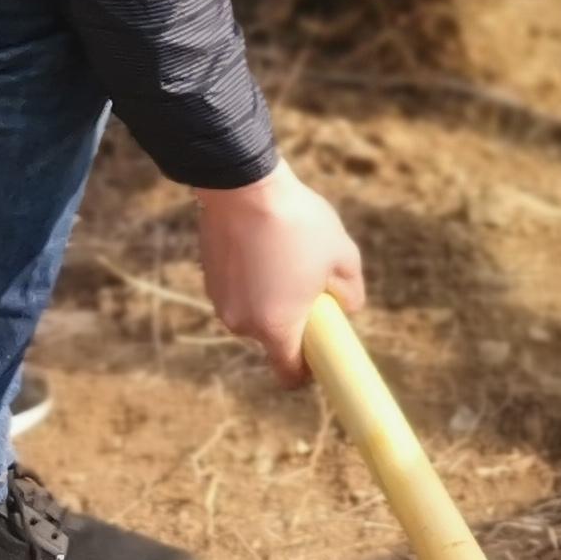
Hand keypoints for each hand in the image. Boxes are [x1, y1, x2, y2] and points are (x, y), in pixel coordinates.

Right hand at [191, 160, 365, 383]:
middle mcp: (242, 323)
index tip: (321, 352)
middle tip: (312, 286)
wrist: (244, 185)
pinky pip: (238, 291)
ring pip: (255, 312)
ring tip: (286, 257)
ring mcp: (221, 301)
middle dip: (294, 321)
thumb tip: (348, 307)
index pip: (289, 374)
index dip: (308, 370)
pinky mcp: (209, 278)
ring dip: (272, 297)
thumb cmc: (298, 223)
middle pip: (273, 338)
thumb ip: (351, 292)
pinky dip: (252, 280)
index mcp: (276, 327)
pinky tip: (264, 247)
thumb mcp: (343, 256)